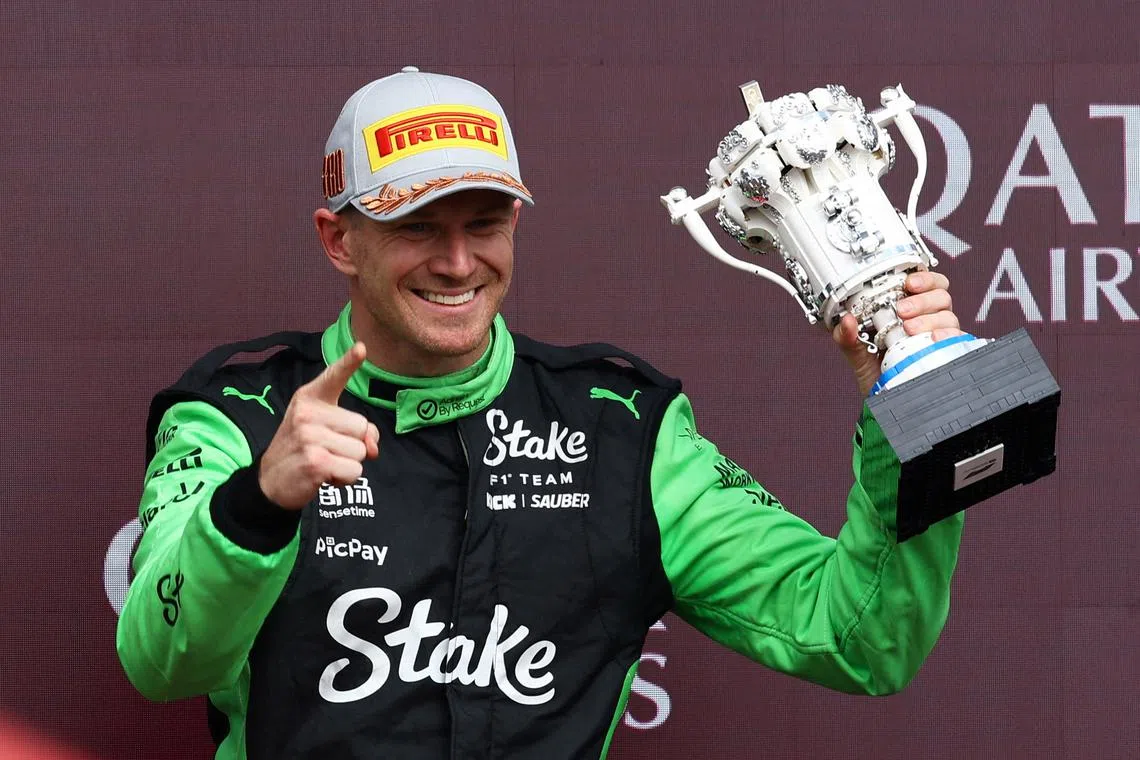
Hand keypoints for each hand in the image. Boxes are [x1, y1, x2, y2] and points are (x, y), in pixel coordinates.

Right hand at [258, 342, 380, 509]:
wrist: (270, 482)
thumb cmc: (304, 450)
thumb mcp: (324, 431)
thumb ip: (355, 431)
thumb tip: (372, 447)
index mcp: (310, 398)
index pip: (333, 377)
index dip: (349, 362)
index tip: (362, 348)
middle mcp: (308, 413)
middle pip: (362, 426)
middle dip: (353, 444)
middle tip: (328, 450)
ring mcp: (310, 437)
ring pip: (361, 451)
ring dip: (348, 464)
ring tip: (325, 462)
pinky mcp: (315, 462)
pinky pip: (354, 470)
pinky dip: (345, 479)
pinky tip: (324, 476)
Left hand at [832, 271, 962, 397]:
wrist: (886, 403)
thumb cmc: (876, 374)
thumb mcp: (858, 354)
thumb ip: (848, 338)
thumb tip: (846, 320)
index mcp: (908, 312)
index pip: (925, 284)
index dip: (922, 278)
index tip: (908, 283)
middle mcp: (927, 320)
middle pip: (940, 295)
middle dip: (921, 300)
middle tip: (902, 311)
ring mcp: (938, 337)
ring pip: (949, 315)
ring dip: (930, 318)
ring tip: (910, 329)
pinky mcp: (948, 353)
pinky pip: (958, 339)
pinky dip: (948, 335)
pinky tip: (934, 339)